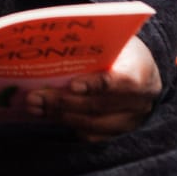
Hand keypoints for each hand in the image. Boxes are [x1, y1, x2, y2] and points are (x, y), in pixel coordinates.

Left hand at [27, 36, 162, 142]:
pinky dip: (67, 125)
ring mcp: (130, 121)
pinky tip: (48, 114)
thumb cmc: (120, 49)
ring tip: (35, 106)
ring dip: (59, 115)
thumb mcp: (113, 40)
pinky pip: (91, 135)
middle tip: (35, 96)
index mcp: (140, 72)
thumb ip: (93, 44)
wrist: (141, 69)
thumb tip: (55, 43)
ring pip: (92, 125)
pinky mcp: (118, 134)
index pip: (122, 82)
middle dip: (63, 102)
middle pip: (98, 106)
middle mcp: (139, 102)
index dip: (96, 85)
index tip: (73, 85)